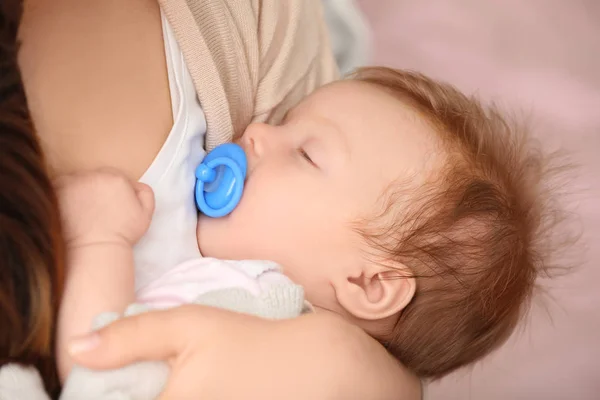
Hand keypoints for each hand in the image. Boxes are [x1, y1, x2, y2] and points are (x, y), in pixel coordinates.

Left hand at [55, 169, 154, 245]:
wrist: (97, 248)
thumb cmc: (122, 234)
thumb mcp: (145, 214)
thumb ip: (144, 192)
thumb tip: (134, 184)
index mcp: (117, 177)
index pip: (113, 176)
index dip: (112, 191)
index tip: (109, 205)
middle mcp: (95, 175)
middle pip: (94, 176)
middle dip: (95, 189)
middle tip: (95, 209)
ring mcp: (74, 182)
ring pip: (77, 180)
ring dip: (78, 190)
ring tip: (81, 211)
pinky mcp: (57, 191)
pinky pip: (58, 186)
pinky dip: (62, 194)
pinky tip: (68, 210)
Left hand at [65, 306, 419, 399]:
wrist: (317, 369)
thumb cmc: (252, 344)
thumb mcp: (190, 326)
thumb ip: (131, 335)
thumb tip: (78, 347)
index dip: (111, 388)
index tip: (122, 374)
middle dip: (138, 388)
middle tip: (158, 372)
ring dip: (161, 390)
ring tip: (188, 378)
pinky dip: (187, 396)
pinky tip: (203, 388)